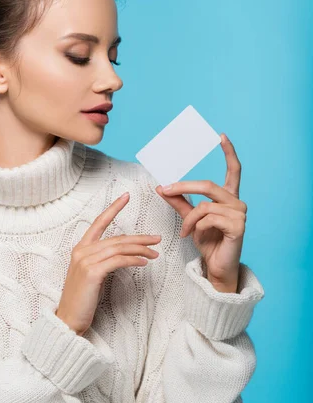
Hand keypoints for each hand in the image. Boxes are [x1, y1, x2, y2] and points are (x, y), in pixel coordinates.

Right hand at [56, 193, 160, 335]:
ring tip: (155, 253)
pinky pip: (118, 261)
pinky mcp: (92, 272)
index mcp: (80, 248)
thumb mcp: (91, 275)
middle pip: (116, 238)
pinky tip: (144, 262)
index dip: (113, 208)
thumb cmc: (81, 299)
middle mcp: (81, 251)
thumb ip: (101, 261)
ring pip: (119, 248)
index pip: (98, 223)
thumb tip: (122, 255)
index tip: (126, 196)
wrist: (68, 320)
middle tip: (156, 238)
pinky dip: (133, 260)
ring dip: (140, 250)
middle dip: (138, 237)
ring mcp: (85, 261)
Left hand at [155, 134, 246, 290]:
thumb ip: (178, 202)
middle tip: (164, 189)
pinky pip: (208, 218)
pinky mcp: (238, 226)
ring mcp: (240, 214)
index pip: (234, 170)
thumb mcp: (190, 219)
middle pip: (208, 185)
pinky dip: (196, 227)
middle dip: (183, 186)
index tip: (221, 136)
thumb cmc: (208, 241)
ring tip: (185, 232)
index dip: (229, 152)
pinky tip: (196, 236)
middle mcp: (237, 202)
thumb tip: (161, 187)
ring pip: (204, 205)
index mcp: (228, 197)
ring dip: (189, 219)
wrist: (216, 266)